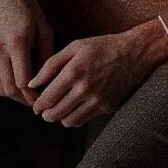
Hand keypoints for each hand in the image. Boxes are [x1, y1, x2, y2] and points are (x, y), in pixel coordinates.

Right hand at [0, 0, 52, 106]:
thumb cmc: (29, 10)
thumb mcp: (45, 30)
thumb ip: (47, 57)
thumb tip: (48, 81)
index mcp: (17, 42)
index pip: (22, 82)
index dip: (32, 95)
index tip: (41, 99)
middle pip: (8, 88)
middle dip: (22, 99)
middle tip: (34, 101)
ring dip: (11, 94)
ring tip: (24, 94)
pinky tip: (11, 82)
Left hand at [29, 19, 167, 127]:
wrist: (136, 53)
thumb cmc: (103, 47)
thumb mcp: (75, 47)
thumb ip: (50, 65)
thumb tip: (32, 84)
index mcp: (73, 72)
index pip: (47, 98)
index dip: (37, 105)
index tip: (36, 105)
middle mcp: (84, 89)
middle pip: (55, 113)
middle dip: (46, 114)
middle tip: (44, 110)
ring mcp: (97, 100)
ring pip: (68, 121)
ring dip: (60, 118)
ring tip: (59, 110)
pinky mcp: (107, 107)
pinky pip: (84, 121)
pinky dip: (75, 118)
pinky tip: (75, 108)